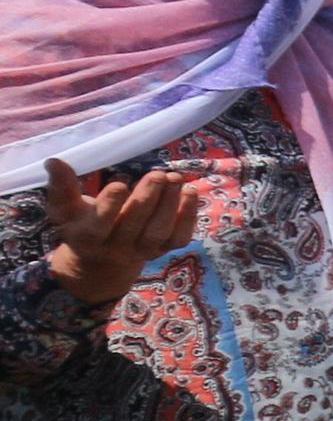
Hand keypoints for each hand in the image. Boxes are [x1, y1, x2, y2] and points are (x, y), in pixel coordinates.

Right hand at [39, 158, 198, 307]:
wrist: (102, 259)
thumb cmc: (82, 223)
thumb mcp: (65, 209)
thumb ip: (61, 188)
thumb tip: (54, 161)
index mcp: (88, 237)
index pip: (99, 226)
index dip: (109, 206)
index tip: (119, 184)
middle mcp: (116, 248)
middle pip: (134, 226)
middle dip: (147, 199)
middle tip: (157, 174)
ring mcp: (143, 251)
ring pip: (159, 232)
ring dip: (170, 205)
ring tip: (175, 179)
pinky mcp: (164, 249)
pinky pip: (179, 237)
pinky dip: (188, 216)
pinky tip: (190, 192)